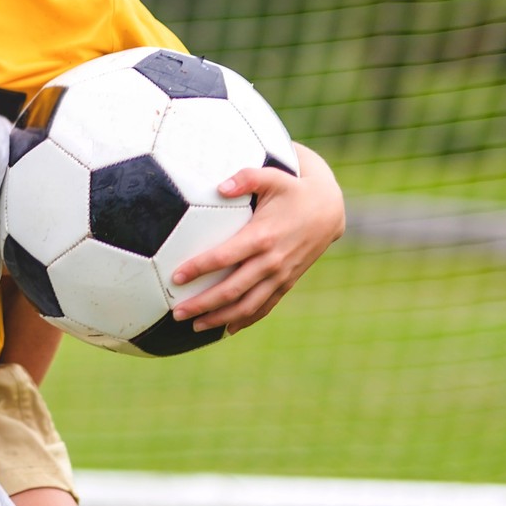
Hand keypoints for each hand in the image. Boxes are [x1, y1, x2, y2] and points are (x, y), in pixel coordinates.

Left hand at [168, 143, 345, 333]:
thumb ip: (246, 178)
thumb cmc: (292, 190)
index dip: (200, 268)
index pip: (225, 257)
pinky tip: (227, 329)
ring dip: (220, 317)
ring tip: (194, 326)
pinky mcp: (287, 282)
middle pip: (232, 289)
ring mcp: (281, 275)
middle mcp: (272, 261)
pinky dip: (246, 319)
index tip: (176, 277)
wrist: (328, 210)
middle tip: (176, 312)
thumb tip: (220, 186)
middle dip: (203, 303)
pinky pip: (266, 306)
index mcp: (262, 236)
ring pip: (248, 304)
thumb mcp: (272, 177)